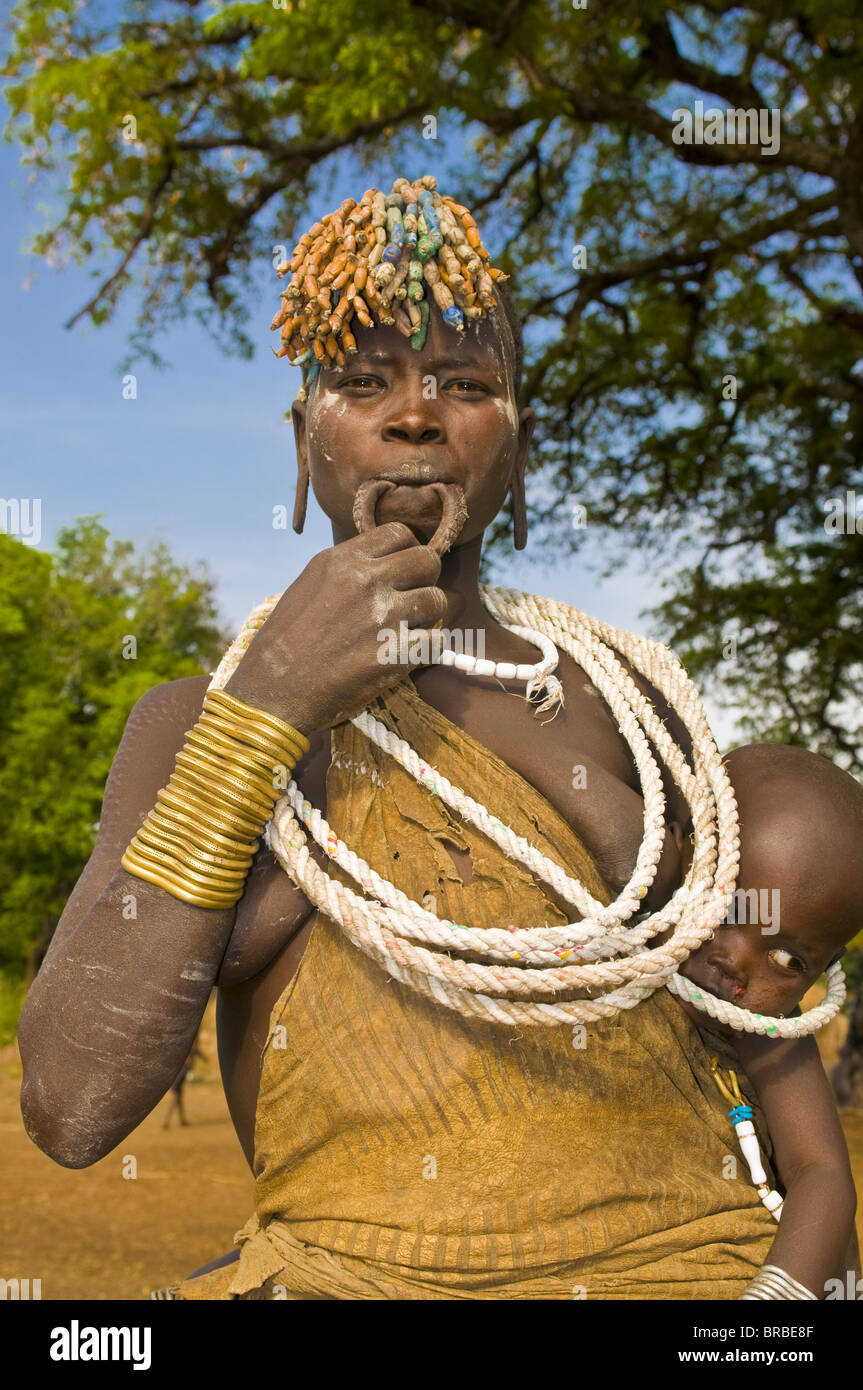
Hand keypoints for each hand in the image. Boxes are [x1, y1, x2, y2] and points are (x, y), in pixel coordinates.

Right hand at [223, 522, 459, 734]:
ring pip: (439, 600)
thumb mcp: (307, 588)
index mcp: (341, 560)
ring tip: (410, 632)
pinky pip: (439, 641)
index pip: (399, 533)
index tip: (401, 574)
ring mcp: (383, 615)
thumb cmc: (282, 645)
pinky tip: (409, 657)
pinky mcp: (396, 653)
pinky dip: (429, 651)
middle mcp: (365, 580)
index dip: (407, 553)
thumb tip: (381, 569)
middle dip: (426, 581)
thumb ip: (346, 573)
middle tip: (411, 603)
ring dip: (430, 617)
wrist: (271, 693)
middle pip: (428, 560)